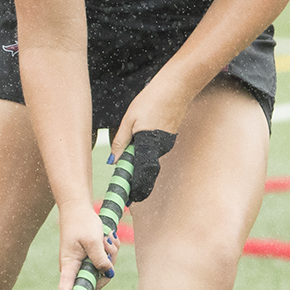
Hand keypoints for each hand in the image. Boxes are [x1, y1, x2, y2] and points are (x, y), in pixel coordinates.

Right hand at [53, 199, 118, 289]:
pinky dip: (110, 250)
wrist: (78, 208)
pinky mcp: (90, 257)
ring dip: (110, 254)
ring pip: (103, 269)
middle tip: (107, 246)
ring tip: (106, 238)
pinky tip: (108, 237)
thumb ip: (101, 259)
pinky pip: (105, 261)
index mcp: (69, 265)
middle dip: (107, 266)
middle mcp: (75, 268)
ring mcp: (83, 263)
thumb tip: (107, 272)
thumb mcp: (93, 240)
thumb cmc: (81, 223)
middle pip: (95, 281)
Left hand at [110, 85, 186, 202]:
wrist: (176, 87)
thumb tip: (113, 161)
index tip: (128, 202)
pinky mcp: (168, 136)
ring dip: (138, 158)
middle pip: (144, 168)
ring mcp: (166, 143)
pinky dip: (146, 147)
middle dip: (134, 176)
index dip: (134, 190)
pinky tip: (142, 134)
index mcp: (149, 146)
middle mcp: (160, 149)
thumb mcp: (129, 120)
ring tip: (130, 150)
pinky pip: (154, 147)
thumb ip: (121, 142)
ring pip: (148, 156)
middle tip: (125, 189)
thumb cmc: (151, 100)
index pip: (141, 175)